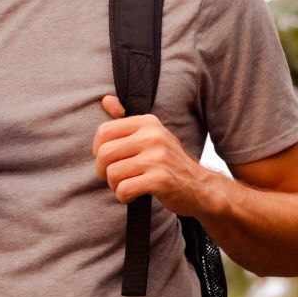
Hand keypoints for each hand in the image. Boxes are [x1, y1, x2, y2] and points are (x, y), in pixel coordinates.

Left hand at [92, 95, 210, 216]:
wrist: (199, 186)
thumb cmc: (168, 161)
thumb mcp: (151, 135)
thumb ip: (126, 119)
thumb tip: (105, 100)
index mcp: (148, 122)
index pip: (104, 131)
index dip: (98, 150)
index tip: (108, 160)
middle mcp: (153, 136)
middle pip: (104, 153)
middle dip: (103, 171)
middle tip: (114, 178)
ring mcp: (158, 157)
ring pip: (113, 173)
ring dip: (115, 185)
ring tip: (127, 186)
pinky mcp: (160, 180)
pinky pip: (124, 189)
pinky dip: (123, 196)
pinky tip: (133, 196)